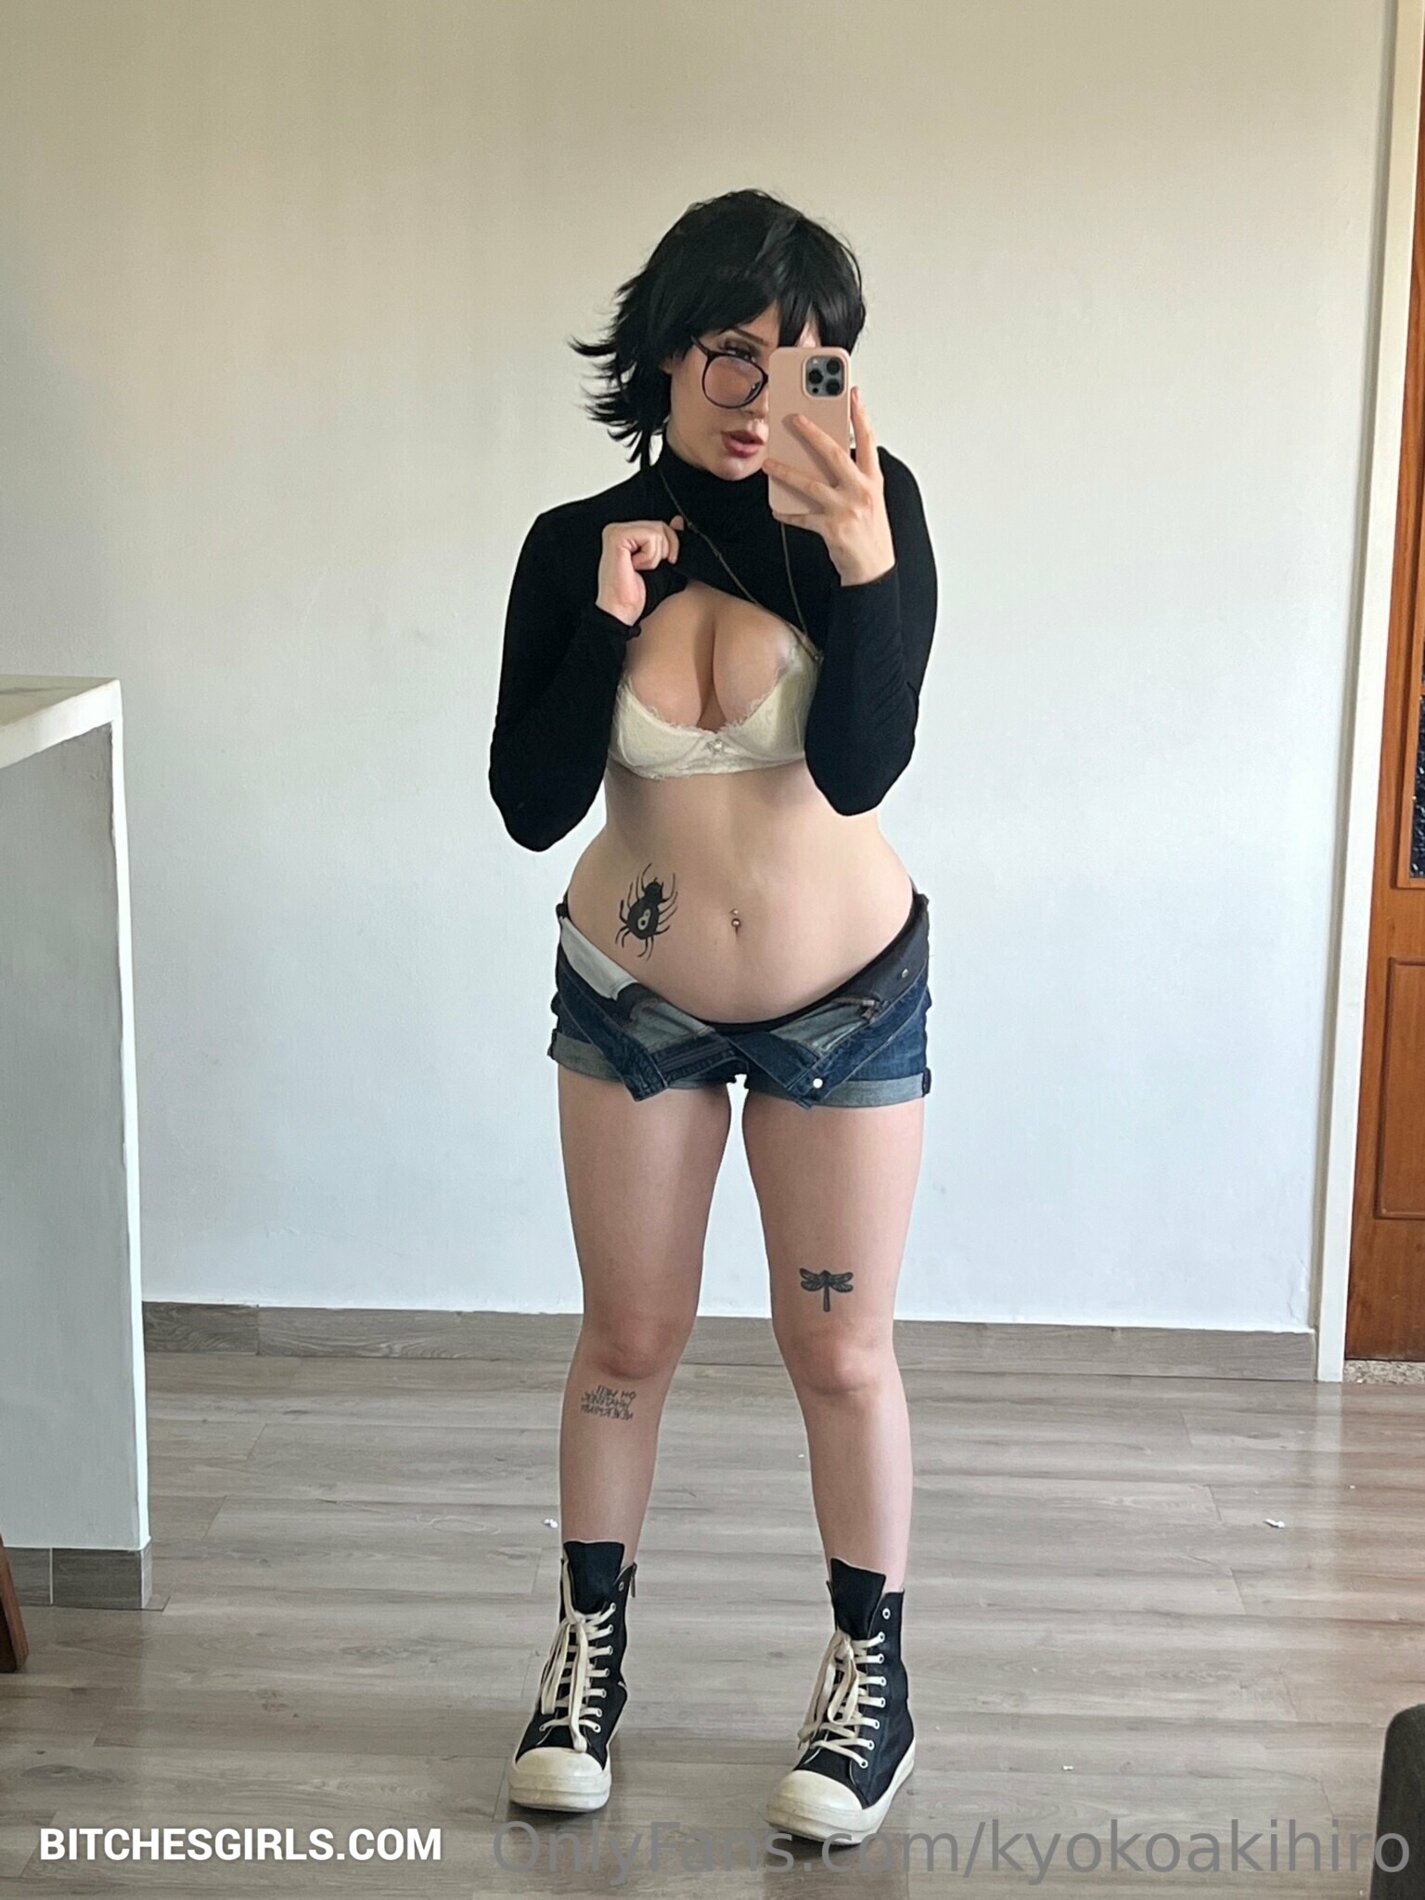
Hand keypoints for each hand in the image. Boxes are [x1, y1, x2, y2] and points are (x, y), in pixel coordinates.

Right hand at [596, 514, 683, 624]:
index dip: (671, 544)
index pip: (659, 526)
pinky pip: (650, 537)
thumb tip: (678, 522)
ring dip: (655, 557)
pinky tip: (634, 566)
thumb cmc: (634, 594)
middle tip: (648, 568)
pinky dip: (649, 556)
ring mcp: (615, 531)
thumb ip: (669, 541)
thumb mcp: (661, 564)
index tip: (667, 561)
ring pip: (657, 531)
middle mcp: (618, 530)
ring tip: (639, 568)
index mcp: (626, 534)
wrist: (620, 611)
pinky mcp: (617, 536)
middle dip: (664, 552)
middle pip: (660, 526)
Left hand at [763, 387, 894, 584]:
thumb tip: (830, 455)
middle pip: (834, 454)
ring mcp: (846, 509)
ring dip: (786, 472)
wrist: (874, 569)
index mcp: (872, 480)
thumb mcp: (870, 498)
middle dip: (812, 433)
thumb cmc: (870, 532)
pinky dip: (787, 512)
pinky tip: (776, 507)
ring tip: (769, 463)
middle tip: (794, 417)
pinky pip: (802, 516)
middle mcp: (861, 491)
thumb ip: (854, 476)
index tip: (852, 393)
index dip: (860, 415)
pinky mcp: (831, 528)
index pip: (867, 440)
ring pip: (810, 484)